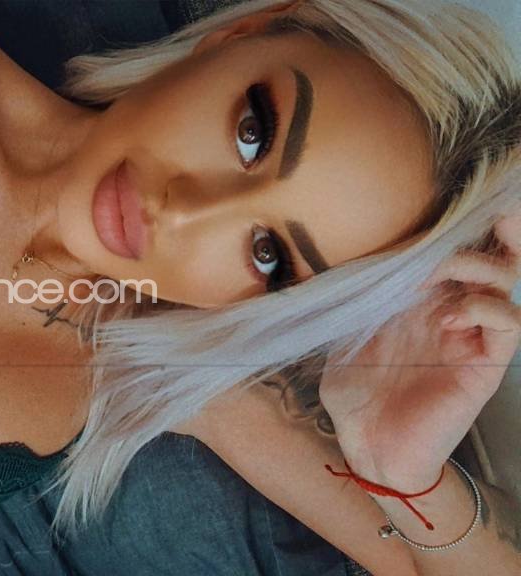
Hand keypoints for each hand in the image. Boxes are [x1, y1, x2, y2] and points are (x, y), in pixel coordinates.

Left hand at [319, 212, 520, 492]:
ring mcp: (472, 334)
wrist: (369, 446)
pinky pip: (509, 326)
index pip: (451, 248)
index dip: (454, 221)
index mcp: (420, 298)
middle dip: (484, 229)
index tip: (439, 197)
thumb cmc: (355, 394)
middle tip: (461, 225)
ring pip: (506, 280)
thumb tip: (330, 256)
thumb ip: (349, 298)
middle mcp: (452, 308)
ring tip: (438, 273)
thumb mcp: (342, 335)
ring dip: (477, 265)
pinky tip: (451, 317)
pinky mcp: (484, 364)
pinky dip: (485, 310)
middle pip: (491, 253)